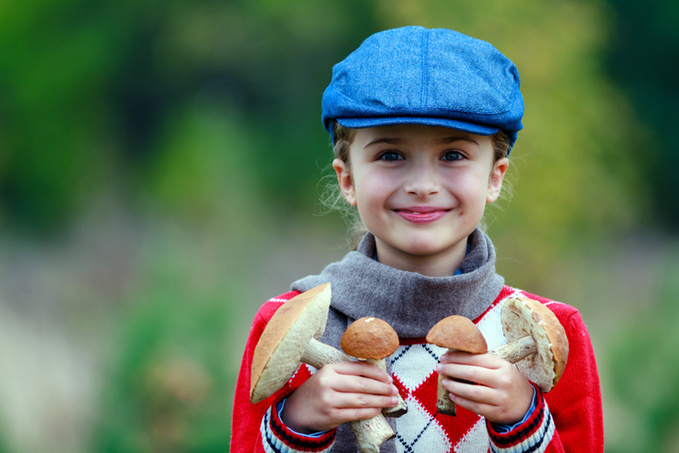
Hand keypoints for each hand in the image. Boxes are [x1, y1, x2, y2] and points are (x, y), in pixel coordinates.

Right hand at [280, 361, 398, 433]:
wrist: (297, 411)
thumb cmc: (318, 390)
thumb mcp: (328, 375)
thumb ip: (348, 373)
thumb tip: (377, 375)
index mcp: (330, 368)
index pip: (359, 367)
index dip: (377, 373)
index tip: (388, 378)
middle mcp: (329, 382)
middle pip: (363, 384)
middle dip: (382, 388)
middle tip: (394, 390)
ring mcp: (329, 400)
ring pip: (361, 400)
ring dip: (380, 401)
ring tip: (391, 401)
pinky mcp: (331, 415)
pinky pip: (356, 413)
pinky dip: (370, 412)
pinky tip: (378, 410)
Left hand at [437, 351, 533, 424]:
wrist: (527, 406)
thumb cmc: (509, 382)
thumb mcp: (502, 368)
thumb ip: (483, 363)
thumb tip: (455, 357)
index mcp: (504, 366)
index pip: (477, 358)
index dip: (458, 357)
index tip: (444, 356)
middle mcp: (503, 381)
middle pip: (472, 374)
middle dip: (452, 369)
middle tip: (439, 367)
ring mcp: (500, 398)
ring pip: (472, 391)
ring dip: (454, 386)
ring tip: (444, 381)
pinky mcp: (496, 413)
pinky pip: (475, 406)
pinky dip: (461, 400)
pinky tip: (452, 394)